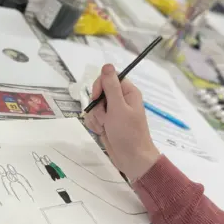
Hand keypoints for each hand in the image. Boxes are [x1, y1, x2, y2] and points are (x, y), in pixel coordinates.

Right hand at [84, 64, 159, 180]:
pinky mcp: (106, 123)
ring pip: (93, 107)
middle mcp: (120, 100)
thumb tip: (107, 65)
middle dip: (96, 106)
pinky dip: (94, 125)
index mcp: (127, 92)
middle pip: (98, 93)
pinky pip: (93, 118)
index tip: (97, 97)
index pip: (108, 78)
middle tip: (105, 117)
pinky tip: (102, 132)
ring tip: (105, 127)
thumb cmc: (128, 133)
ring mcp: (112, 112)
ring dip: (95, 118)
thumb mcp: (118, 108)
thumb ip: (111, 86)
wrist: (131, 159)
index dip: (99, 87)